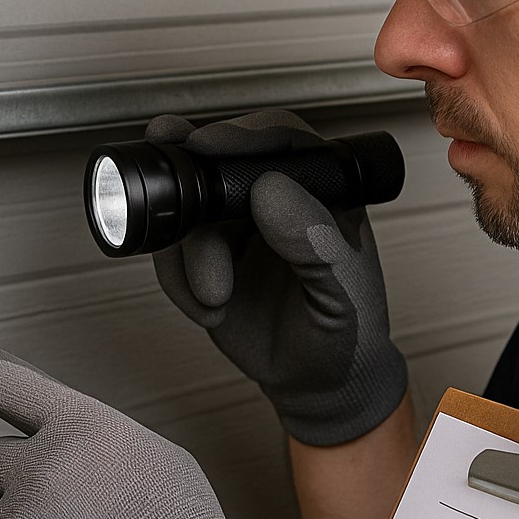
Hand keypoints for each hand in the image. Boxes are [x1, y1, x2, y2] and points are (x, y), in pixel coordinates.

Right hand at [145, 110, 407, 445]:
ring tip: (216, 294)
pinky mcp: (204, 258)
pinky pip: (170, 252)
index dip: (237, 135)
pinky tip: (209, 306)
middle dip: (191, 185)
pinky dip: (176, 281)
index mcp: (318, 189)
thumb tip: (272, 189)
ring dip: (188, 255)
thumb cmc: (348, 333)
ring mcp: (234, 227)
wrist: (318, 383)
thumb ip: (313, 240)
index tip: (207, 147)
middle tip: (179, 205)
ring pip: (185, 210)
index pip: (278, 139)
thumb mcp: (342, 291)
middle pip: (217, 162)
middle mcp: (272, 200)